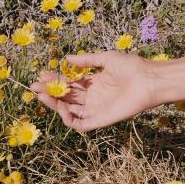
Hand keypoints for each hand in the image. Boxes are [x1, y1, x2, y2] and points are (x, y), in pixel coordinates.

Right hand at [30, 51, 161, 131]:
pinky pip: (81, 125)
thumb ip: (86, 60)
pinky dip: (69, 119)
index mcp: (93, 84)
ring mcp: (96, 110)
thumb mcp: (106, 59)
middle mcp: (92, 98)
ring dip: (55, 105)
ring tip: (43, 95)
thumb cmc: (131, 67)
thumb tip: (67, 58)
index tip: (42, 74)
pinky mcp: (101, 121)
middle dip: (50, 92)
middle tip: (35, 86)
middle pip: (66, 98)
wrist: (149, 80)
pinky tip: (61, 107)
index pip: (69, 84)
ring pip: (70, 112)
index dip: (55, 80)